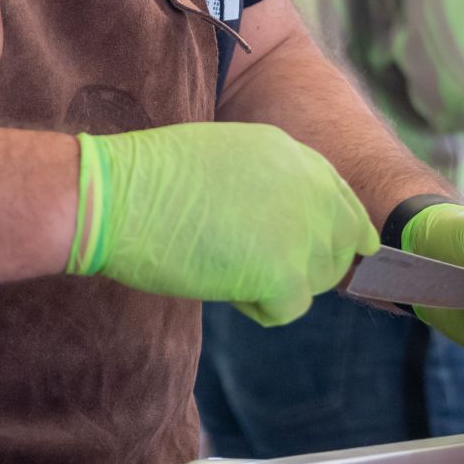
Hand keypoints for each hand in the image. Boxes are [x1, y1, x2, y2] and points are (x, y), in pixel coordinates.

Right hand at [65, 122, 377, 326]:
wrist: (119, 195)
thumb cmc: (152, 178)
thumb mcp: (229, 157)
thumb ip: (270, 182)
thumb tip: (285, 222)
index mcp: (294, 154)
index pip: (343, 200)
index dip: (330, 231)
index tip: (311, 250)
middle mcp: (311, 187)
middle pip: (342, 244)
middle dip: (309, 262)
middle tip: (259, 265)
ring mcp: (302, 231)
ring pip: (320, 279)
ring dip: (283, 284)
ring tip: (232, 267)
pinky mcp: (284, 273)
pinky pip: (290, 308)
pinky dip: (259, 307)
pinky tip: (223, 284)